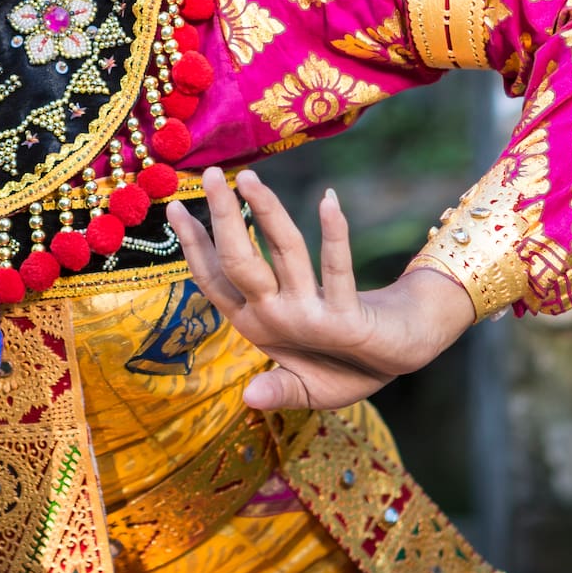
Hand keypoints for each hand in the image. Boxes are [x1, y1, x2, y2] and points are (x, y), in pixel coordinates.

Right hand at [165, 167, 474, 411]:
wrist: (397, 360)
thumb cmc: (339, 360)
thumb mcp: (298, 377)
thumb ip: (272, 383)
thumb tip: (248, 398)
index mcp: (256, 325)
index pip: (214, 280)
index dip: (194, 245)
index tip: (174, 208)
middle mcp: (276, 319)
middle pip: (240, 261)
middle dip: (225, 216)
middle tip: (209, 174)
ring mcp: (311, 317)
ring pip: (285, 252)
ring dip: (268, 211)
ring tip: (250, 177)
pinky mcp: (346, 317)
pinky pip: (339, 266)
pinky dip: (335, 233)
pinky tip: (329, 199)